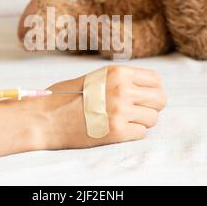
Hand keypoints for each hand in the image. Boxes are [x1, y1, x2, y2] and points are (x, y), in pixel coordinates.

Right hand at [37, 65, 165, 148]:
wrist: (46, 118)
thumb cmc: (66, 97)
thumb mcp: (95, 78)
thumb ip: (120, 80)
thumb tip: (144, 88)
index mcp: (118, 73)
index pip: (156, 80)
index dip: (151, 89)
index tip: (144, 96)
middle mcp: (122, 90)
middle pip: (160, 99)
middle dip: (151, 106)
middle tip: (137, 111)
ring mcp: (121, 111)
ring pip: (153, 118)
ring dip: (142, 121)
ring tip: (124, 120)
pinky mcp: (117, 131)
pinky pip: (141, 133)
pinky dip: (132, 133)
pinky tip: (117, 129)